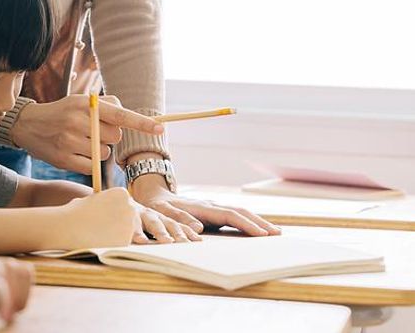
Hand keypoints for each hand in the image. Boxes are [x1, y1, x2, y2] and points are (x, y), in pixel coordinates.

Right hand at [11, 95, 163, 173]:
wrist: (28, 125)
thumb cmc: (61, 112)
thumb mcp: (80, 101)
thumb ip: (106, 106)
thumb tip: (130, 119)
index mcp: (84, 105)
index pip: (119, 115)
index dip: (142, 123)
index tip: (160, 128)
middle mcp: (77, 122)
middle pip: (115, 137)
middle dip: (109, 135)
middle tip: (92, 130)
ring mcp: (70, 142)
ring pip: (105, 153)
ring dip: (99, 150)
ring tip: (80, 141)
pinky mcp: (64, 160)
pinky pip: (92, 166)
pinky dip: (88, 161)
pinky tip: (75, 152)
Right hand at [54, 187, 137, 248]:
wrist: (68, 226)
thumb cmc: (75, 212)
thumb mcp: (92, 200)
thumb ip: (105, 203)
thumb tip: (109, 209)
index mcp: (121, 193)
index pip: (126, 204)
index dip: (116, 212)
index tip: (105, 216)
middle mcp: (130, 206)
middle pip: (132, 218)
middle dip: (122, 224)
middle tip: (104, 228)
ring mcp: (130, 224)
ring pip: (130, 232)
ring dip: (119, 234)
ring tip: (100, 234)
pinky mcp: (127, 240)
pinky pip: (124, 244)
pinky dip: (115, 245)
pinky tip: (101, 241)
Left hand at [130, 174, 281, 236]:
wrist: (154, 196)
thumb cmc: (158, 208)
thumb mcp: (164, 214)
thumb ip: (179, 220)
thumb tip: (199, 230)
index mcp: (201, 207)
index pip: (229, 215)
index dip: (246, 224)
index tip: (261, 234)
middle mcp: (211, 205)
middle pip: (240, 212)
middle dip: (258, 222)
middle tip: (277, 234)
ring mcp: (213, 207)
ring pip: (240, 213)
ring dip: (257, 221)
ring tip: (274, 232)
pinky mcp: (213, 212)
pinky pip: (234, 217)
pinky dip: (248, 222)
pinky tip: (257, 230)